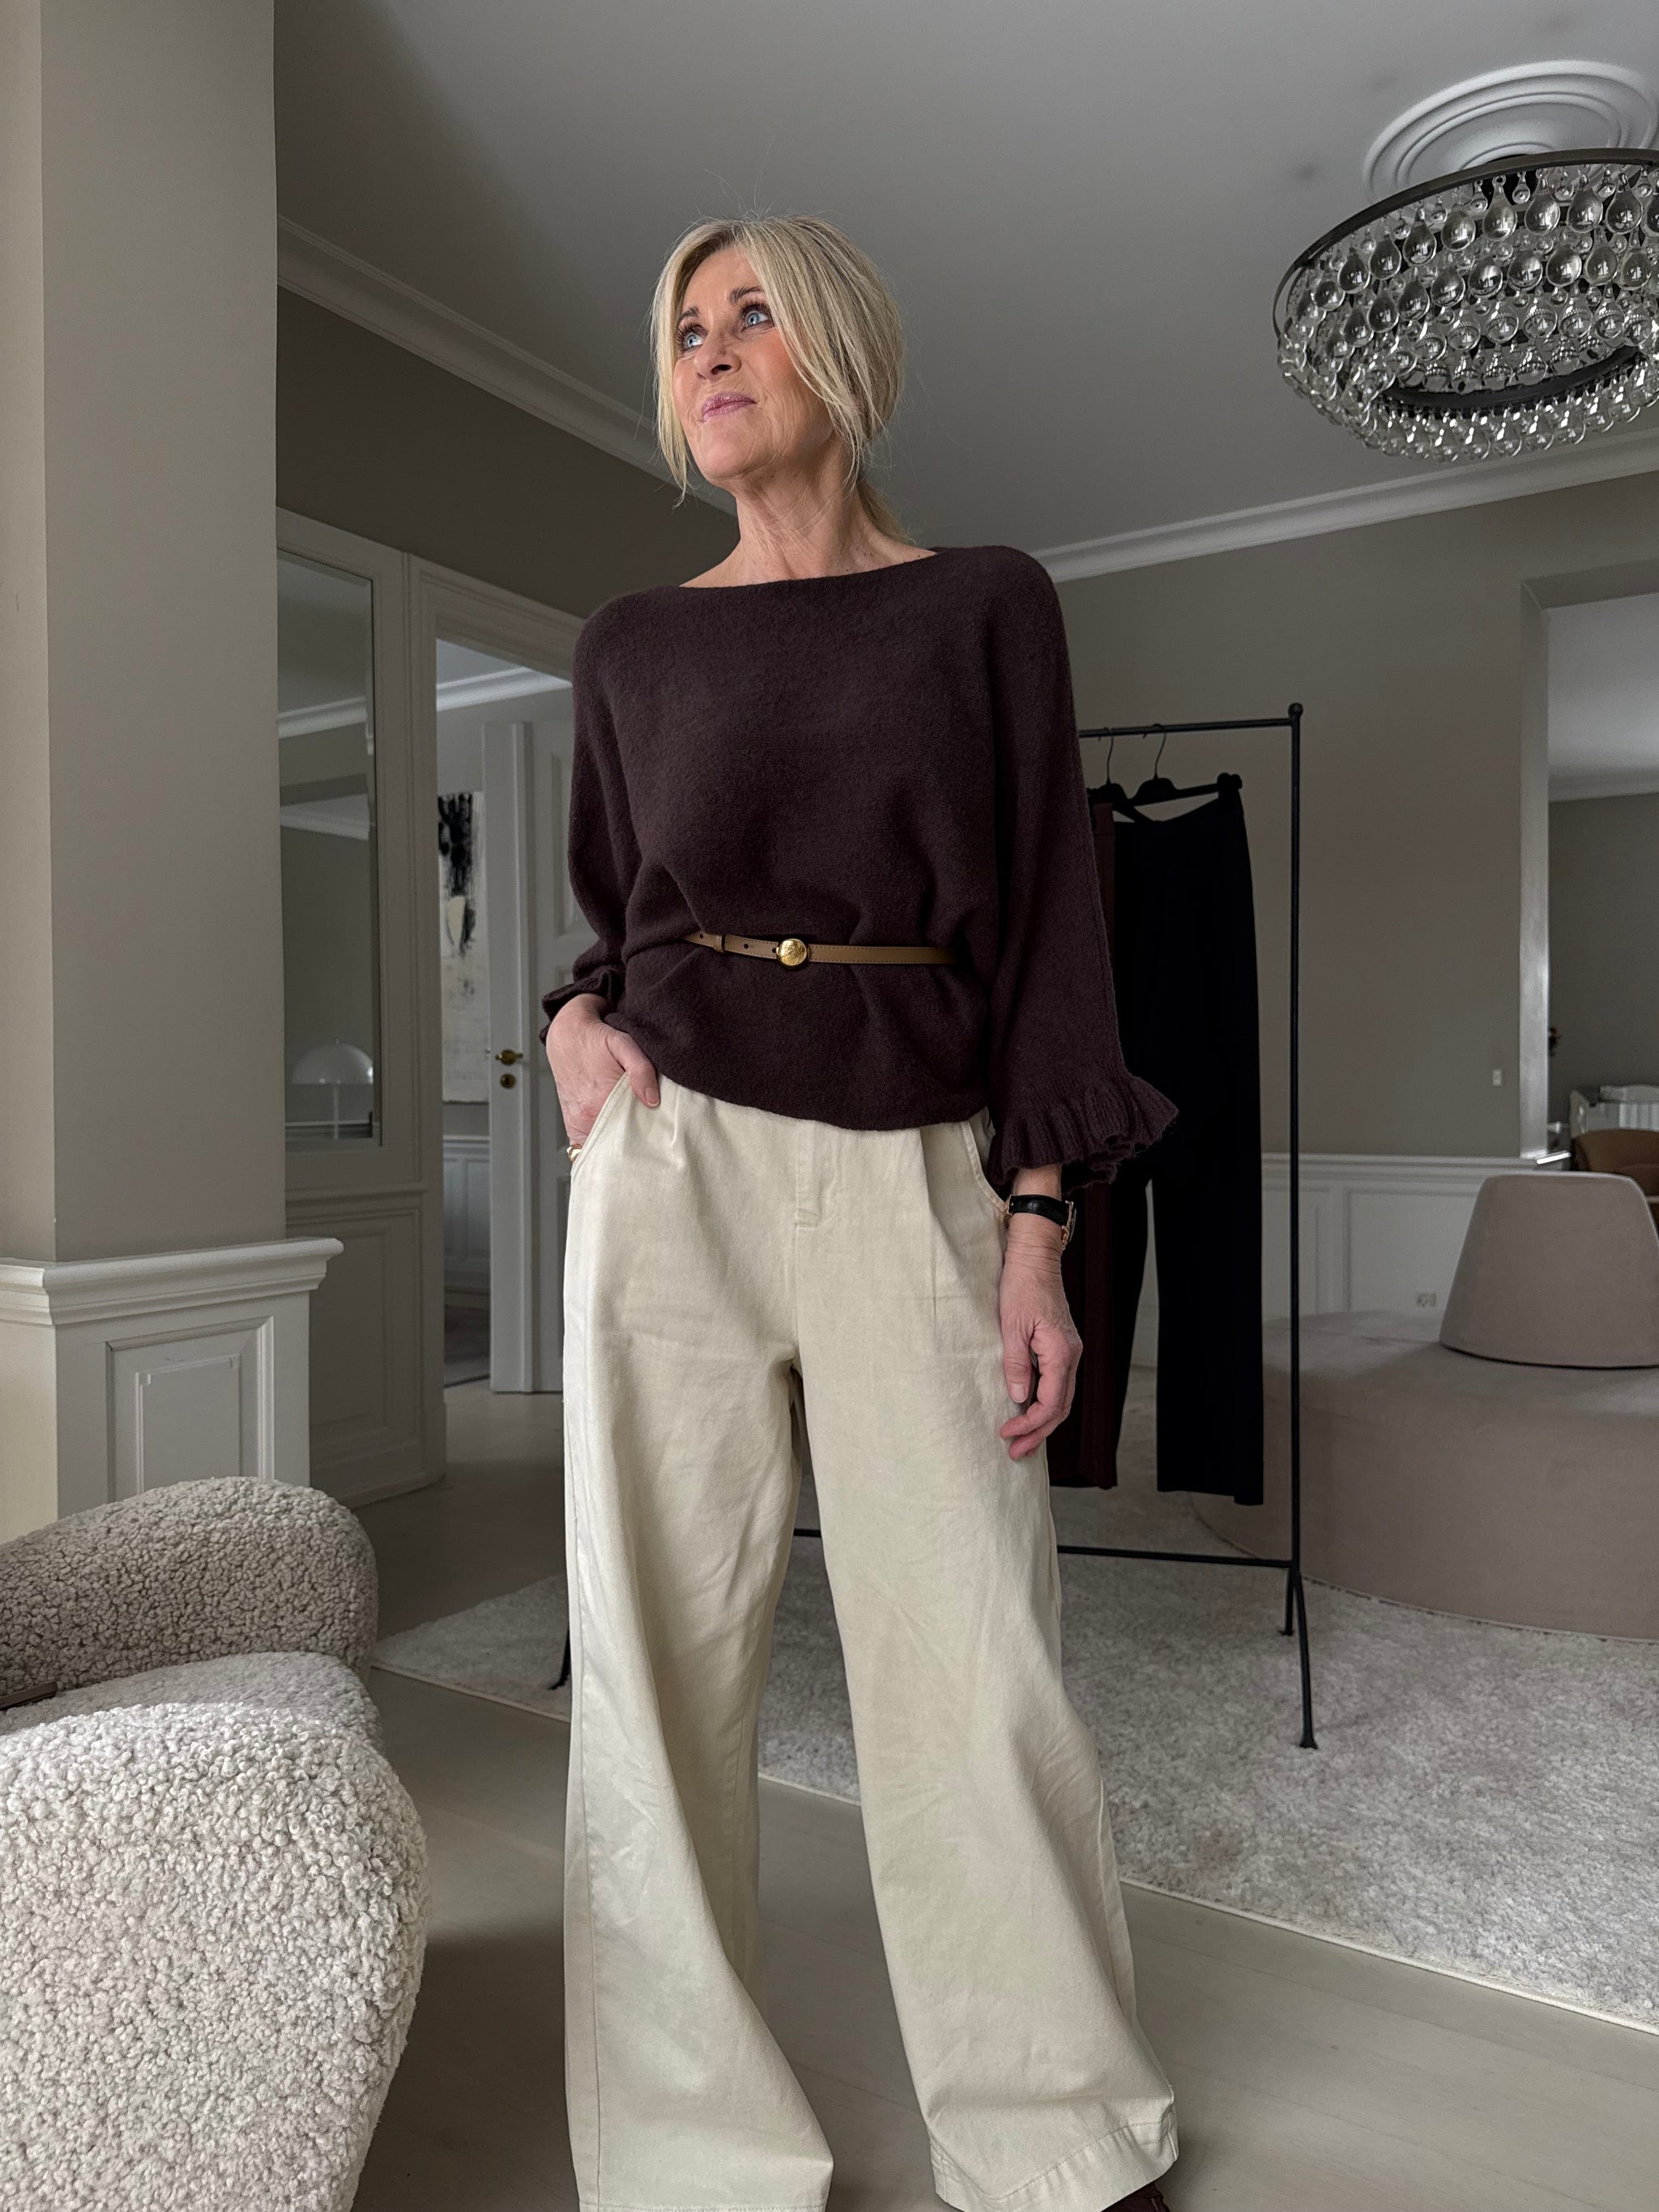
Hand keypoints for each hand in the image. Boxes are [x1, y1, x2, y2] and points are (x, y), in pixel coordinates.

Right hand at [545, 994, 658, 1145]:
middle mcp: (586, 1116)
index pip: (632, 1134)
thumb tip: (653, 1100)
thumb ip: (641, 1070)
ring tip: (634, 1138)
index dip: (648, 1138)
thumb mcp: (624, 1044)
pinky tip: (615, 1138)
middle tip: (651, 1141)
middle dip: (635, 1145)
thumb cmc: (595, 1040)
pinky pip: (588, 1147)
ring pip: (603, 1149)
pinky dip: (603, 1146)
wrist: (566, 1036)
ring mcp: (577, 1123)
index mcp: (601, 1099)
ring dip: (618, 1147)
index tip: (659, 1137)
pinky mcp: (572, 1126)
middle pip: (618, 1145)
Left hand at [996, 1211, 1081, 1461]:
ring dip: (1041, 1422)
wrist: (1035, 1258)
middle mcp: (1071, 1356)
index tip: (1006, 1434)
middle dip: (1038, 1433)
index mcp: (1062, 1353)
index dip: (1029, 1424)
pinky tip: (1028, 1411)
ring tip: (1021, 1441)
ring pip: (1061, 1399)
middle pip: (1060, 1408)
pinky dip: (1044, 1404)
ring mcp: (1068, 1352)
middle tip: (1015, 1453)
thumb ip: (1015, 1364)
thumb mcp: (1011, 1327)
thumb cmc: (1022, 1286)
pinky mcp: (1061, 1347)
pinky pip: (1057, 1385)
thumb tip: (1017, 1398)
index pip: (1050, 1403)